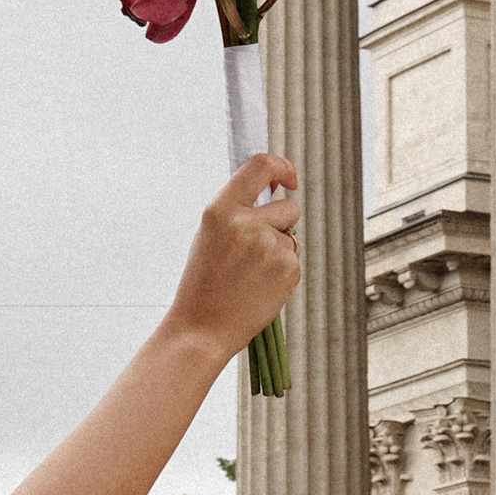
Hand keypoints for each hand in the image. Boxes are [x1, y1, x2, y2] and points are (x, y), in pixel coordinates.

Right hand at [166, 153, 301, 364]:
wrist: (202, 329)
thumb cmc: (204, 283)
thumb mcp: (210, 235)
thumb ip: (239, 209)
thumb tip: (276, 187)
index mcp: (221, 209)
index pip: (260, 165)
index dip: (282, 167)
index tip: (288, 179)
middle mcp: (246, 223)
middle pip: (289, 207)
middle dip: (282, 223)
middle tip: (256, 250)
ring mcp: (269, 246)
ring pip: (291, 236)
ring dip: (279, 250)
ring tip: (251, 275)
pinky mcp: (287, 268)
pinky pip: (294, 259)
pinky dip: (282, 272)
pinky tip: (259, 288)